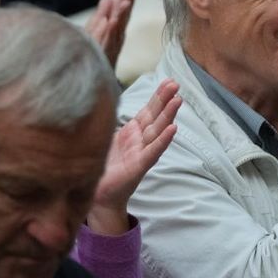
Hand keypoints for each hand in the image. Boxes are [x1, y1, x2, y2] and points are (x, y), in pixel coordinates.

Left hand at [84, 0, 135, 67]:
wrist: (93, 77)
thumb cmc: (96, 52)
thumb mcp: (97, 29)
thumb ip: (103, 14)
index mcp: (115, 30)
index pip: (122, 12)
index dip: (127, 1)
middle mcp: (116, 37)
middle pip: (123, 18)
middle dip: (127, 4)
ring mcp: (111, 45)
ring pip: (116, 27)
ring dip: (121, 15)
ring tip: (124, 2)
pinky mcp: (104, 53)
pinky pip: (107, 41)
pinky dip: (110, 31)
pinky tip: (112, 21)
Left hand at [86, 81, 179, 234]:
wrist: (99, 197)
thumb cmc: (103, 167)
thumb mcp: (105, 139)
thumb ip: (109, 123)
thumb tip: (100, 99)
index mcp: (132, 133)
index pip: (148, 111)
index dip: (157, 96)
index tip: (168, 80)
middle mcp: (139, 141)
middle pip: (155, 117)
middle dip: (165, 100)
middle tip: (176, 84)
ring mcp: (141, 153)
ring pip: (157, 131)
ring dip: (168, 116)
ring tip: (178, 101)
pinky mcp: (138, 167)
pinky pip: (152, 152)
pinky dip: (163, 140)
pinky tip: (173, 130)